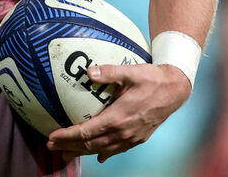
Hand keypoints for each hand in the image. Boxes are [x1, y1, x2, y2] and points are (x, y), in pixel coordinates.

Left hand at [46, 62, 190, 161]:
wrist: (176, 91)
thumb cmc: (153, 80)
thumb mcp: (130, 72)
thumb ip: (108, 72)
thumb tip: (88, 71)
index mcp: (118, 118)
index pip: (86, 132)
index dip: (68, 136)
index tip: (53, 137)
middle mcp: (124, 132)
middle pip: (90, 144)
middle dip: (69, 146)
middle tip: (51, 146)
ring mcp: (132, 138)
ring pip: (102, 149)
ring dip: (83, 151)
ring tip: (67, 153)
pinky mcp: (138, 138)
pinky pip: (117, 150)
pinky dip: (104, 152)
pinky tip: (98, 155)